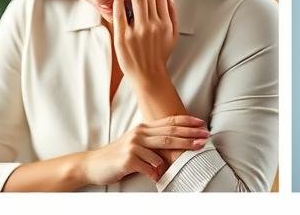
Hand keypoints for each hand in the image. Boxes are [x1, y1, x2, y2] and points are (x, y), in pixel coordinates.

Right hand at [81, 116, 209, 185]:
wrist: (95, 164)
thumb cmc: (119, 156)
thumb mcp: (136, 143)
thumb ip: (153, 141)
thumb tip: (176, 145)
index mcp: (143, 128)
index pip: (169, 122)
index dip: (186, 122)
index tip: (201, 124)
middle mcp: (139, 134)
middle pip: (169, 133)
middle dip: (190, 135)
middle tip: (205, 137)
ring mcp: (133, 146)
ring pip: (161, 148)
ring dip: (178, 152)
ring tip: (192, 155)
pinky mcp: (128, 159)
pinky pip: (149, 167)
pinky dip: (156, 173)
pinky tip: (159, 177)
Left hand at [113, 0, 176, 87]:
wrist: (149, 76)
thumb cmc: (160, 54)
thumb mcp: (173, 34)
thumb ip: (172, 12)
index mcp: (165, 23)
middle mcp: (152, 25)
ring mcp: (137, 32)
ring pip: (136, 1)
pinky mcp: (123, 38)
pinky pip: (120, 16)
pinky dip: (119, 3)